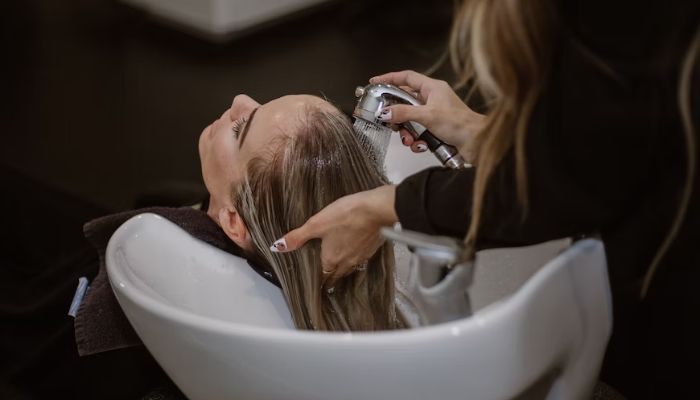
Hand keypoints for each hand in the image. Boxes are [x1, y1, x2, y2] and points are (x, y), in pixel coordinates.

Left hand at [269, 185, 397, 285]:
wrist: (378, 209)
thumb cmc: (346, 216)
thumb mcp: (317, 224)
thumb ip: (297, 237)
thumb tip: (278, 247)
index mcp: (331, 260)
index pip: (323, 278)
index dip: (318, 281)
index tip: (314, 283)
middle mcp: (347, 263)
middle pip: (336, 275)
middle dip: (329, 276)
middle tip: (323, 275)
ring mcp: (362, 257)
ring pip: (349, 267)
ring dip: (342, 267)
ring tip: (336, 262)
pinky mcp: (372, 248)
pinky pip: (361, 258)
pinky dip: (355, 255)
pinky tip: (354, 247)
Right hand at [371, 70, 484, 158]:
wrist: (477, 143)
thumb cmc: (461, 124)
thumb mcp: (428, 116)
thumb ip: (404, 113)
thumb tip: (386, 112)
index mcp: (433, 88)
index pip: (407, 77)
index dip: (390, 78)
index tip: (375, 82)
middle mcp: (433, 99)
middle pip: (405, 102)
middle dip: (397, 115)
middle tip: (389, 121)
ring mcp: (434, 114)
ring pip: (410, 120)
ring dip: (407, 132)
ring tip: (409, 139)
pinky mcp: (435, 129)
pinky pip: (418, 133)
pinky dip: (417, 141)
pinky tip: (421, 146)